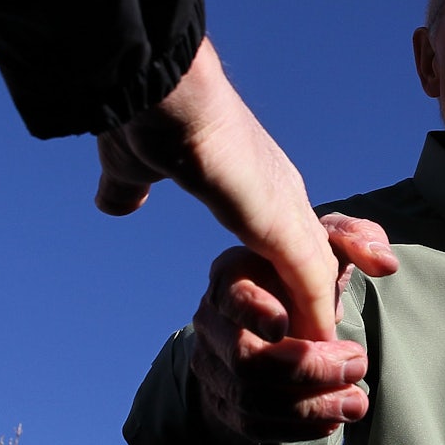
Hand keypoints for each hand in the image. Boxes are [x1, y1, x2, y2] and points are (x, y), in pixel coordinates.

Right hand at [95, 36, 361, 340]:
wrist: (154, 87)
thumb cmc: (144, 114)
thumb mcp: (132, 165)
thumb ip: (130, 187)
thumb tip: (116, 202)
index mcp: (252, 182)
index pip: (288, 233)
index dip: (296, 269)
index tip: (298, 307)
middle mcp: (279, 192)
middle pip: (319, 253)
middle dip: (324, 295)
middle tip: (327, 340)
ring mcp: (284, 205)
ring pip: (321, 273)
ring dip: (322, 315)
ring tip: (328, 356)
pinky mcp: (279, 220)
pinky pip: (311, 276)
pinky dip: (316, 312)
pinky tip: (320, 342)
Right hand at [191, 215, 396, 443]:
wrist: (275, 314)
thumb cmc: (303, 274)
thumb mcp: (329, 245)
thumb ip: (357, 239)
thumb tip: (386, 263)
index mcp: (233, 276)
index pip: (234, 296)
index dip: (256, 312)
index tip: (288, 325)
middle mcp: (213, 322)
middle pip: (246, 358)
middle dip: (309, 369)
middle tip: (358, 363)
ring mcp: (212, 365)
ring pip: (250, 398)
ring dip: (310, 405)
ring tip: (356, 400)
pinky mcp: (221, 401)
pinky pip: (252, 425)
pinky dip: (297, 427)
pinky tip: (332, 419)